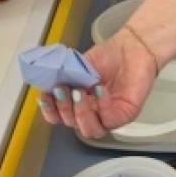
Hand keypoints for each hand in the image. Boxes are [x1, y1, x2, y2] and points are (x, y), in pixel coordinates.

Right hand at [37, 26, 158, 138]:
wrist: (131, 47)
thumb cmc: (107, 57)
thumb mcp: (78, 66)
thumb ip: (63, 78)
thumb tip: (47, 85)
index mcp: (77, 104)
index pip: (58, 118)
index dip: (49, 111)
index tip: (44, 97)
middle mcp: (92, 114)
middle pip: (72, 124)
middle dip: (64, 108)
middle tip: (63, 89)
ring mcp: (108, 117)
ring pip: (90, 130)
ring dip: (81, 113)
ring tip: (79, 92)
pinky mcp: (125, 115)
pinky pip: (110, 121)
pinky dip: (102, 107)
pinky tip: (100, 90)